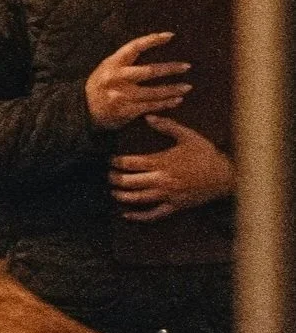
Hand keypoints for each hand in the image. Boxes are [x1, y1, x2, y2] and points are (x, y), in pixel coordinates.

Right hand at [84, 30, 192, 130]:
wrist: (85, 109)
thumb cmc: (100, 85)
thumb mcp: (107, 67)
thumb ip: (125, 60)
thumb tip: (149, 47)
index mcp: (113, 63)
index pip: (135, 47)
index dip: (153, 40)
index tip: (170, 36)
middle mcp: (117, 78)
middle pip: (149, 71)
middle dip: (170, 69)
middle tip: (187, 66)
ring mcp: (122, 96)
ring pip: (153, 92)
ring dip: (172, 90)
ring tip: (187, 87)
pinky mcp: (127, 111)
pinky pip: (151, 107)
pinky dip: (165, 104)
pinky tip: (176, 101)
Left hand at [109, 119, 235, 218]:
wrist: (225, 176)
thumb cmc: (206, 154)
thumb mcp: (188, 135)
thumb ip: (166, 125)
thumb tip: (148, 116)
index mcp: (163, 162)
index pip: (132, 163)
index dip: (118, 162)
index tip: (110, 160)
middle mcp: (162, 180)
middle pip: (131, 182)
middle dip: (116, 179)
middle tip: (107, 176)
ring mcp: (168, 195)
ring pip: (139, 199)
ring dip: (123, 196)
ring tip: (113, 192)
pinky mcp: (175, 206)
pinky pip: (154, 214)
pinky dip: (139, 216)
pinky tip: (127, 215)